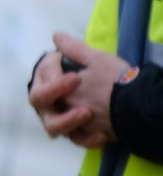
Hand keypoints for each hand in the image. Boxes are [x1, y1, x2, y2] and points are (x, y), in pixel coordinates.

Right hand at [33, 33, 126, 148]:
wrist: (137, 102)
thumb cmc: (113, 77)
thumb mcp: (96, 60)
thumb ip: (74, 49)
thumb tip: (57, 36)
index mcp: (54, 80)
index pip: (41, 78)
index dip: (53, 79)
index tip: (75, 77)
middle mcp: (53, 100)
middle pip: (38, 100)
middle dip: (53, 93)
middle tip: (75, 85)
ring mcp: (63, 118)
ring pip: (52, 125)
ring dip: (66, 120)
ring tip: (87, 113)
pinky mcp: (78, 134)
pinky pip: (75, 139)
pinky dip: (87, 138)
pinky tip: (102, 134)